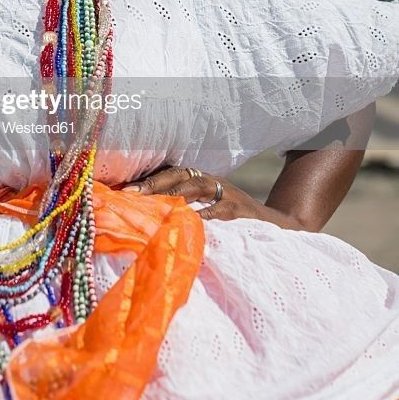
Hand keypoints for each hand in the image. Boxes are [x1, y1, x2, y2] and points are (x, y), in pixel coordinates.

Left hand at [121, 166, 302, 228]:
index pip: (171, 174)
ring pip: (198, 185)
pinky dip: (206, 212)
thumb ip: (184, 208)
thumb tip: (150, 214)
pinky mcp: (240, 209)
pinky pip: (221, 209)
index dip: (149, 180)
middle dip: (155, 183)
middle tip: (132, 194)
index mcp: (200, 181)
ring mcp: (226, 193)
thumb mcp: (208, 208)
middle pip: (180, 175)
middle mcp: (211, 182)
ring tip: (155, 202)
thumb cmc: (233, 219)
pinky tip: (192, 219)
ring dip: (175, 193)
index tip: (126, 191)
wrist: (273, 225)